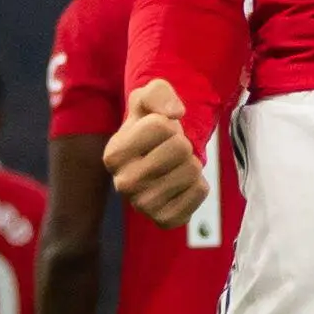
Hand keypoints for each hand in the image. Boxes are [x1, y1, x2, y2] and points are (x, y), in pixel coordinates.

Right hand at [106, 79, 205, 225]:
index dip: (169, 124)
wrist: (161, 158)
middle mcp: (122, 184)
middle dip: (182, 144)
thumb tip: (174, 112)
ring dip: (191, 164)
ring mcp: (143, 205)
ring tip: (175, 167)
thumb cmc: (154, 126)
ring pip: (192, 170)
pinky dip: (198, 184)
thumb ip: (159, 93)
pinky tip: (181, 185)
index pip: (162, 127)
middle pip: (180, 149)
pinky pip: (200, 191)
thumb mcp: (150, 98)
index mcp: (113, 154)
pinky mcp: (165, 220)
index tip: (159, 134)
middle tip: (170, 152)